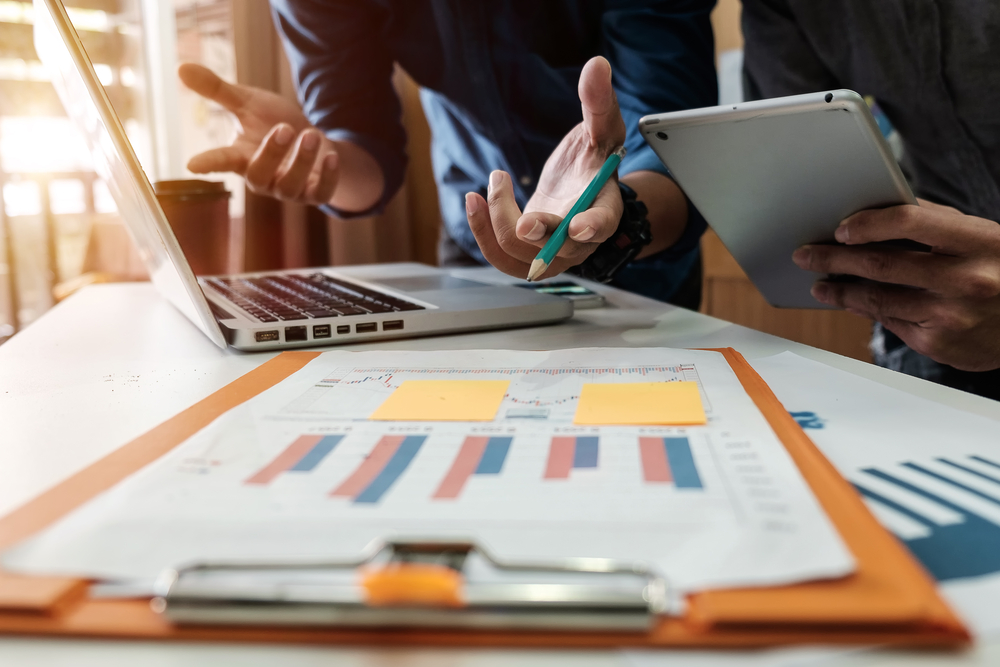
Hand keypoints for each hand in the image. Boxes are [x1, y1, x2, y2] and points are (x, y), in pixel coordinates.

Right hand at [178, 63, 340, 205]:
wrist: (311, 142)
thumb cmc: (273, 123)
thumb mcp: (247, 103)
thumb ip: (217, 90)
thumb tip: (181, 67)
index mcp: (241, 156)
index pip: (221, 161)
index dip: (208, 163)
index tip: (193, 165)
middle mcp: (263, 177)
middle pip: (259, 175)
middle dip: (271, 153)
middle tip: (284, 128)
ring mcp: (288, 189)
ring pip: (290, 186)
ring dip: (301, 161)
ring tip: (310, 133)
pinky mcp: (314, 194)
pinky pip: (320, 194)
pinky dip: (328, 177)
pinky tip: (332, 156)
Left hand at [466, 56, 625, 279]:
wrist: (576, 181)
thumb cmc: (592, 155)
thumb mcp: (599, 125)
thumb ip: (597, 101)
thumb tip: (596, 65)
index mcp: (605, 207)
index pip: (603, 223)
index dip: (592, 227)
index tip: (578, 227)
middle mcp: (580, 241)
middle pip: (558, 249)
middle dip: (535, 234)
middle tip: (523, 219)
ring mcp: (551, 252)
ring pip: (521, 256)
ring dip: (497, 222)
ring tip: (494, 180)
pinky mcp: (525, 254)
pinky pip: (500, 257)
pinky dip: (481, 231)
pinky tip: (474, 200)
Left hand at [792, 200, 999, 371]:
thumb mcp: (982, 238)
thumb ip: (934, 224)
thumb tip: (875, 214)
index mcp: (979, 242)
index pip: (910, 222)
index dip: (868, 223)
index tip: (840, 229)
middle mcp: (965, 280)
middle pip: (881, 265)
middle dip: (834, 259)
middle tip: (806, 255)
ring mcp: (951, 316)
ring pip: (877, 299)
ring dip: (840, 291)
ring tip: (820, 283)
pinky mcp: (939, 345)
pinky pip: (892, 322)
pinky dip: (868, 310)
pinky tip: (851, 301)